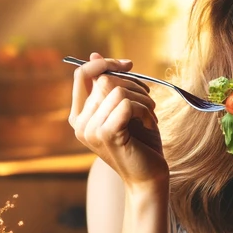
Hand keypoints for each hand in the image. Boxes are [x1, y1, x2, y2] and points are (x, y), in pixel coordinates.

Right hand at [69, 53, 167, 189]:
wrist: (149, 177)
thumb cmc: (141, 143)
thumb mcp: (125, 109)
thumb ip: (110, 85)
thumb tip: (93, 55)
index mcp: (80, 116)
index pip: (81, 74)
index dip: (105, 63)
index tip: (128, 65)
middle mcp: (80, 124)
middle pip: (104, 80)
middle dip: (134, 84)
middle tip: (149, 102)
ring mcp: (90, 130)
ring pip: (117, 89)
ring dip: (143, 98)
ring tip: (151, 115)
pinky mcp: (106, 134)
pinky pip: (125, 103)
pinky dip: (144, 110)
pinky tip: (151, 123)